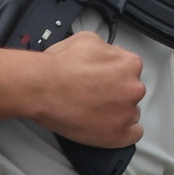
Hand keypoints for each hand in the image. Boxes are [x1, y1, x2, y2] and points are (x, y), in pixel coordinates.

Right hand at [18, 33, 147, 147]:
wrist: (39, 88)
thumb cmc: (58, 68)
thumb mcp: (87, 40)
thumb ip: (107, 48)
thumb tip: (110, 54)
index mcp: (130, 65)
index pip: (131, 72)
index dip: (114, 76)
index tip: (102, 81)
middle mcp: (133, 88)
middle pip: (131, 92)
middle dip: (115, 93)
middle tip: (94, 95)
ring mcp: (126, 113)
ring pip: (129, 113)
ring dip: (115, 112)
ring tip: (92, 110)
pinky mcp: (117, 134)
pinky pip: (132, 135)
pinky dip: (121, 132)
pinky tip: (106, 127)